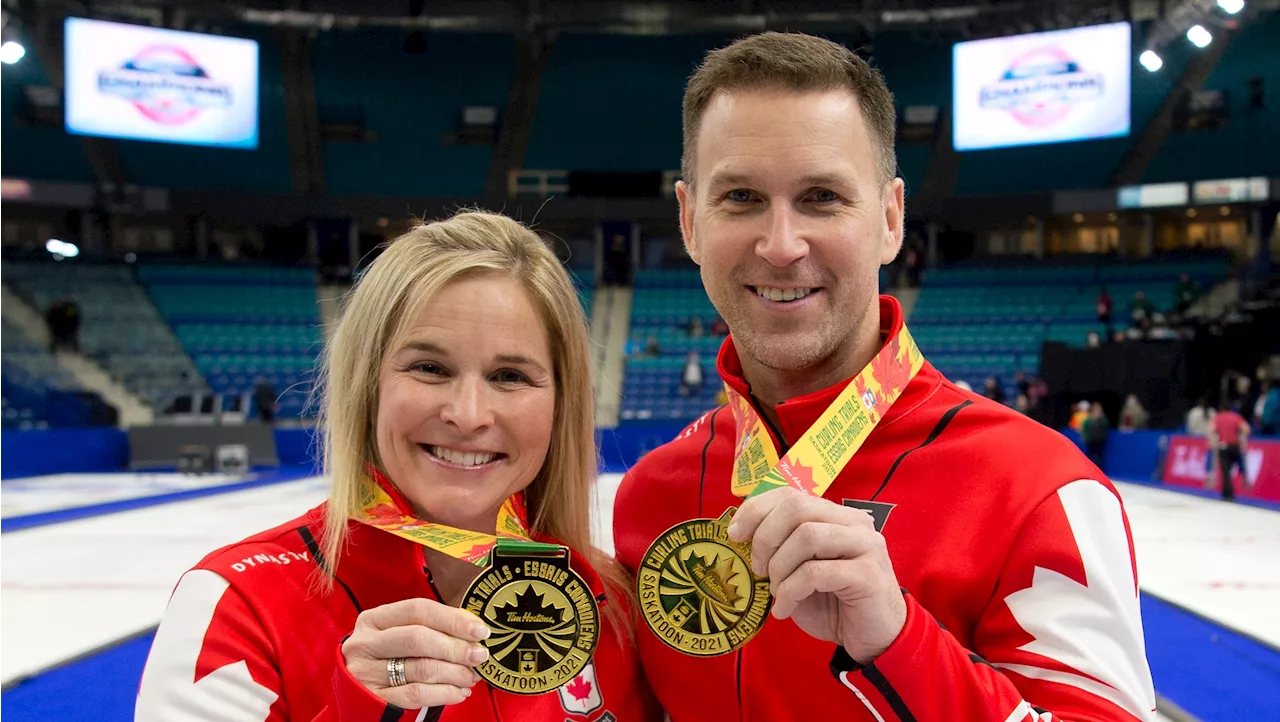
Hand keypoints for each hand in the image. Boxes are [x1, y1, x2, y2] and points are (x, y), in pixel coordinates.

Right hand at [342, 598, 490, 708]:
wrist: (357, 695)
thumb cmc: (387, 659)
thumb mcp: (399, 636)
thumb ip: (430, 629)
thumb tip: (473, 631)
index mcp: (374, 619)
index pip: (418, 610)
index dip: (452, 618)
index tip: (479, 630)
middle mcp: (365, 643)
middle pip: (419, 638)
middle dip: (456, 647)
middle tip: (480, 656)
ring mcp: (366, 672)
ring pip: (421, 668)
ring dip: (455, 673)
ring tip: (472, 676)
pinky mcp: (373, 698)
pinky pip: (416, 694)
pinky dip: (444, 693)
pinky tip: (459, 692)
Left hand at [727, 487, 905, 663]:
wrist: (875, 638)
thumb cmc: (834, 603)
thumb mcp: (799, 571)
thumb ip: (780, 548)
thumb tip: (741, 536)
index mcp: (835, 516)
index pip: (791, 494)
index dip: (756, 509)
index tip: (735, 534)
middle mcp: (854, 523)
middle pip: (797, 508)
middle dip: (765, 537)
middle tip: (757, 568)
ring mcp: (865, 546)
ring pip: (807, 536)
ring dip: (780, 566)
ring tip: (775, 591)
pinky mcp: (868, 574)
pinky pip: (815, 572)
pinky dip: (790, 592)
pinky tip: (784, 610)